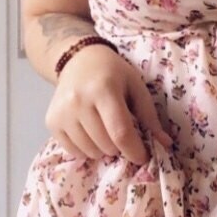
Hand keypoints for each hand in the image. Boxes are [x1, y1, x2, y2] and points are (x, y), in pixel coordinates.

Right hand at [46, 43, 173, 163]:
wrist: (79, 60)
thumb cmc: (113, 73)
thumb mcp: (136, 87)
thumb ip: (150, 116)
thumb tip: (165, 144)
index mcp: (104, 89)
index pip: (120, 132)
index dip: (134, 151)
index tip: (143, 157)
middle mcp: (79, 101)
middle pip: (106, 145)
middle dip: (120, 148)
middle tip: (123, 136)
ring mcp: (62, 112)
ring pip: (90, 151)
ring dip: (103, 149)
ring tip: (106, 132)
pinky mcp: (51, 122)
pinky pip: (73, 151)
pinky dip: (87, 149)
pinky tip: (91, 133)